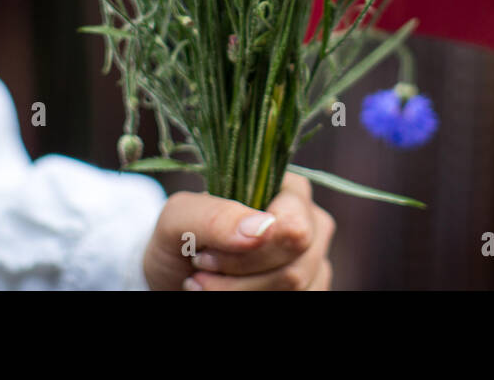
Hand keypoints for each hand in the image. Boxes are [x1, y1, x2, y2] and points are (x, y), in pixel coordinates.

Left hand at [143, 173, 334, 289]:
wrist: (177, 273)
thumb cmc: (180, 238)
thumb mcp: (179, 218)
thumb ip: (215, 215)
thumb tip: (262, 228)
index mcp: (289, 189)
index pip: (293, 227)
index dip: (249, 253)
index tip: (204, 256)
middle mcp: (312, 222)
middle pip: (295, 267)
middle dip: (238, 279)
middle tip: (200, 271)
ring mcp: (316, 259)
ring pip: (296, 290)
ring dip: (241, 295)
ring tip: (204, 285)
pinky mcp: (312, 287)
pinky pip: (301, 303)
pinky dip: (254, 303)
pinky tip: (229, 296)